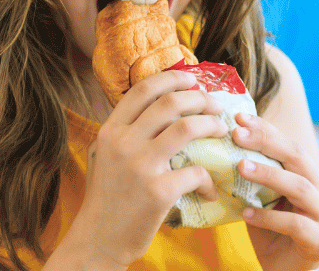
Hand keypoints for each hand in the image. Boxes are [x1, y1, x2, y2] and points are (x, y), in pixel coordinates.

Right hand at [64, 70, 228, 269]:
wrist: (97, 241)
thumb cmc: (107, 197)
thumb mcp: (104, 156)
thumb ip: (126, 131)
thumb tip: (160, 104)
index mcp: (110, 131)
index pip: (143, 89)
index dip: (173, 78)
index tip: (193, 80)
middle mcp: (123, 143)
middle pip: (171, 102)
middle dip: (201, 99)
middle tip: (215, 106)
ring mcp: (141, 166)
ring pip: (188, 128)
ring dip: (212, 125)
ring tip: (221, 131)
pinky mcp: (159, 191)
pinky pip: (196, 172)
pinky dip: (209, 179)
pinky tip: (210, 188)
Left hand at [232, 112, 318, 270]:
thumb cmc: (273, 230)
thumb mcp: (261, 198)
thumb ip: (251, 177)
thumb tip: (218, 149)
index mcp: (308, 173)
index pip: (287, 143)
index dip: (265, 129)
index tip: (238, 118)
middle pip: (297, 157)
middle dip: (267, 142)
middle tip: (237, 134)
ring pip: (300, 186)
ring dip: (269, 174)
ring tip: (240, 167)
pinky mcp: (318, 239)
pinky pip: (295, 224)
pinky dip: (269, 218)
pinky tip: (246, 213)